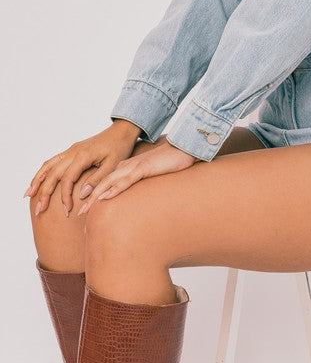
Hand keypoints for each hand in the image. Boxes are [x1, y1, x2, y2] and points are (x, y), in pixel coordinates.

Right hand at [24, 122, 141, 216]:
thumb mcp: (113, 165)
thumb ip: (97, 179)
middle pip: (53, 174)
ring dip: (37, 181)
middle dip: (44, 193)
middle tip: (39, 211)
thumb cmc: (119, 148)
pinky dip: (43, 171)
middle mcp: (73, 151)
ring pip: (48, 166)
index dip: (64, 196)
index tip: (66, 210)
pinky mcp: (71, 150)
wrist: (121, 132)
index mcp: (83, 156)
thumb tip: (80, 195)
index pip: (67, 179)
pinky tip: (38, 181)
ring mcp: (70, 150)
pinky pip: (53, 161)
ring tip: (28, 196)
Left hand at [76, 138, 200, 215]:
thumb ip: (139, 184)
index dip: (92, 196)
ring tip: (83, 210)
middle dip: (87, 199)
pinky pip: (126, 181)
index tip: (82, 210)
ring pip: (109, 183)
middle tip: (75, 213)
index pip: (104, 184)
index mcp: (125, 168)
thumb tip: (133, 199)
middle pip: (101, 184)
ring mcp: (133, 167)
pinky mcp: (143, 168)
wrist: (182, 149)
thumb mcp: (150, 176)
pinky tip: (104, 197)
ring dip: (95, 197)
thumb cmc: (169, 164)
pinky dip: (114, 189)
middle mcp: (125, 167)